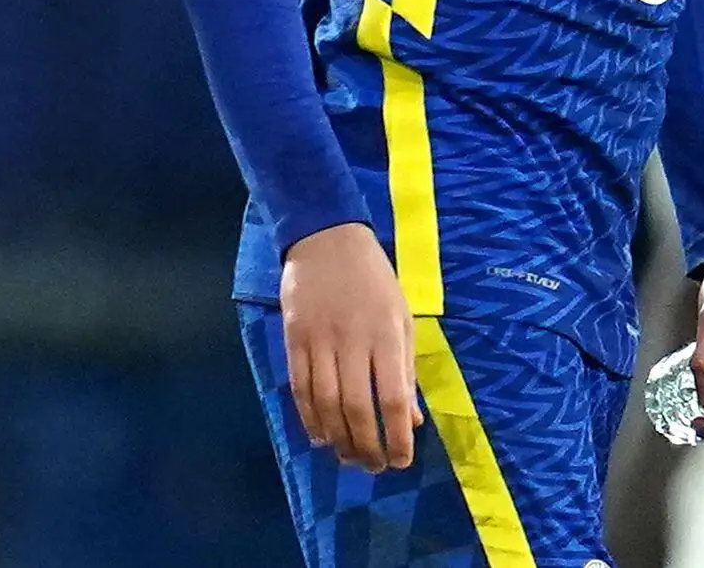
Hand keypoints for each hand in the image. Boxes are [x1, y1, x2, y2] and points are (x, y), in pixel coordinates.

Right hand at [279, 222, 423, 473]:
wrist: (326, 235)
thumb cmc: (373, 278)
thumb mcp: (401, 317)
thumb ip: (405, 369)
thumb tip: (411, 420)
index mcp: (386, 335)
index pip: (392, 398)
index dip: (397, 437)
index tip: (402, 461)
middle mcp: (352, 340)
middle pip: (356, 408)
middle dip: (366, 447)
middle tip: (373, 467)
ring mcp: (319, 339)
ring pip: (325, 403)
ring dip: (337, 438)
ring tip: (347, 457)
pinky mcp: (293, 336)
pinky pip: (299, 386)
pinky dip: (309, 417)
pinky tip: (320, 434)